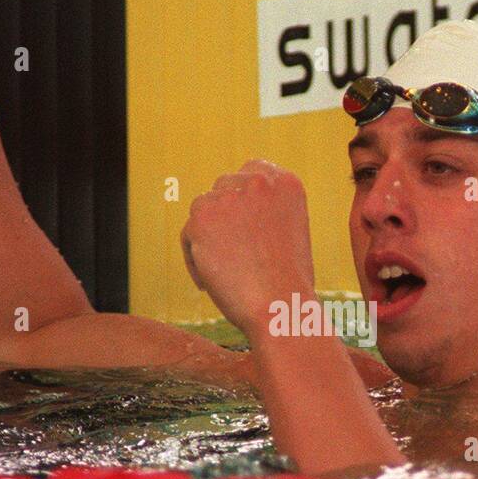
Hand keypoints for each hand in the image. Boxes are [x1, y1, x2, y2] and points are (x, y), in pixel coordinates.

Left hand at [181, 161, 315, 336]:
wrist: (280, 306)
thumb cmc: (289, 285)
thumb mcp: (289, 235)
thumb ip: (265, 213)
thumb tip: (232, 214)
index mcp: (286, 183)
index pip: (252, 172)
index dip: (242, 198)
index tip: (241, 224)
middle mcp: (258, 181)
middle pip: (223, 189)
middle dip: (223, 218)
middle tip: (231, 255)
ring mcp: (229, 196)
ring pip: (203, 211)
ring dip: (208, 239)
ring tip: (225, 273)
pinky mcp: (202, 216)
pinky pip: (188, 236)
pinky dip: (195, 261)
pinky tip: (213, 283)